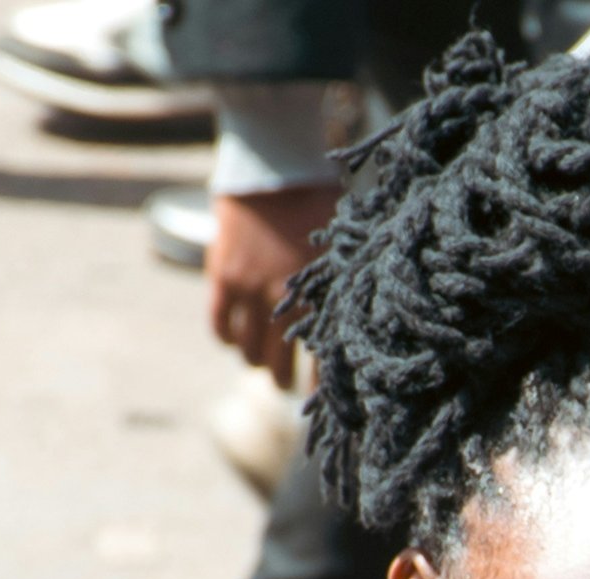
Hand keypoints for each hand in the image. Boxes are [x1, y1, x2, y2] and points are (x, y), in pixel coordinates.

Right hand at [207, 184, 340, 384]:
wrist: (273, 164)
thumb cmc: (319, 197)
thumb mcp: (344, 240)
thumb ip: (346, 279)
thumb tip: (368, 315)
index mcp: (322, 293)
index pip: (324, 358)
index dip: (323, 387)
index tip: (327, 403)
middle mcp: (286, 298)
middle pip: (281, 364)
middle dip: (284, 381)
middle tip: (285, 384)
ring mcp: (251, 290)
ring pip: (249, 352)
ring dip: (256, 363)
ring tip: (262, 364)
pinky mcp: (223, 277)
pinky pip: (221, 325)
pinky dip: (227, 339)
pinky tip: (234, 340)